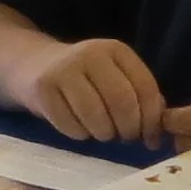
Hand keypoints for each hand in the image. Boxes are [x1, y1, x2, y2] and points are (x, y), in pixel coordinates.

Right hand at [22, 36, 167, 145]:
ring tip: (102, 132)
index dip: (152, 120)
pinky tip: (78, 126)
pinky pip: (72, 127)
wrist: (32, 65)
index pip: (145, 88)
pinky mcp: (43, 89)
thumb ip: (140, 97)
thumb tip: (158, 132)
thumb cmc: (84, 78)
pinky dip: (80, 135)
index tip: (150, 139)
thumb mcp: (115, 77)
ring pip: (97, 118)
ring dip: (104, 135)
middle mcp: (90, 54)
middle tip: (124, 138)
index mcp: (115, 50)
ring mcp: (64, 70)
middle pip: (122, 103)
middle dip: (128, 130)